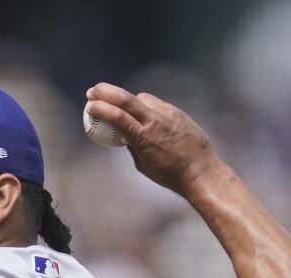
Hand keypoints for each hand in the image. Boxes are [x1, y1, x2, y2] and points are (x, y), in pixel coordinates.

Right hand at [85, 82, 222, 195]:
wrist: (201, 171)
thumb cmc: (170, 174)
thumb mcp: (143, 165)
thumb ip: (132, 146)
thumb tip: (123, 134)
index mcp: (145, 138)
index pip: (118, 117)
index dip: (101, 109)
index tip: (89, 106)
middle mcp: (156, 121)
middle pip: (127, 99)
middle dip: (106, 92)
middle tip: (93, 91)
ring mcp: (168, 114)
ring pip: (142, 98)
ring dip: (127, 100)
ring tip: (119, 106)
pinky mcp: (177, 112)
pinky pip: (156, 104)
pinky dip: (144, 106)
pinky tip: (142, 114)